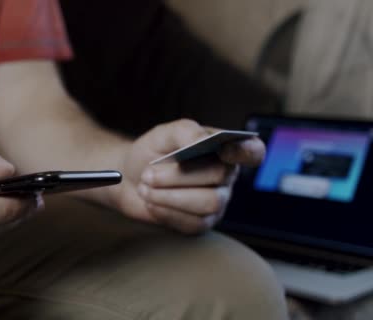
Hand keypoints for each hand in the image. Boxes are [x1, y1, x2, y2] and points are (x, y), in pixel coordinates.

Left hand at [114, 119, 264, 234]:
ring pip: (208, 203)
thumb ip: (185, 132)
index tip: (223, 151)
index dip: (245, 152)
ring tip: (145, 188)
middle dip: (179, 176)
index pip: (252, 151)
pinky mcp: (202, 223)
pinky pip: (194, 223)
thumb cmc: (151, 153)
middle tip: (147, 174)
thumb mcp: (164, 134)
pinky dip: (167, 212)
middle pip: (219, 176)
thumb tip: (201, 140)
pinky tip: (151, 203)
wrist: (130, 178)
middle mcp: (225, 176)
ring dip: (171, 196)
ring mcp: (217, 202)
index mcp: (223, 149)